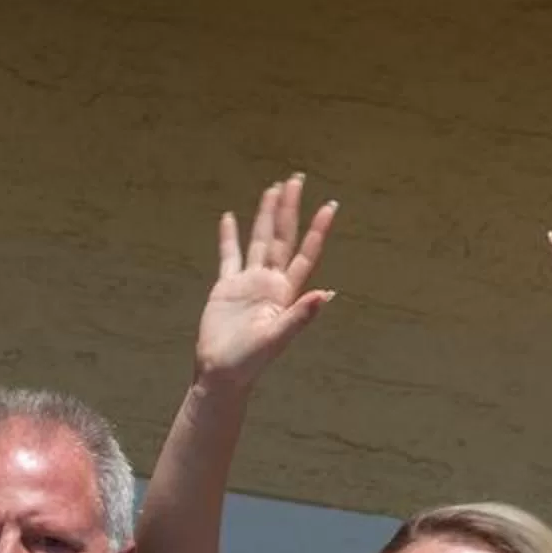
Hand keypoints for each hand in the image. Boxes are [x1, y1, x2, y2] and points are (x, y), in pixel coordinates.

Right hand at [197, 175, 336, 385]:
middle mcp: (270, 282)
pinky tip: (230, 217)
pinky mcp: (226, 287)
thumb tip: (328, 294)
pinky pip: (229, 256)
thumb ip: (300, 315)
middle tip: (297, 179)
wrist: (221, 373)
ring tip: (273, 189)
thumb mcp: (277, 338)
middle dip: (290, 208)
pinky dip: (229, 237)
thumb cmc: (250, 361)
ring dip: (266, 215)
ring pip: (260, 240)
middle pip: (283, 237)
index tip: (329, 206)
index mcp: (285, 292)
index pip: (305, 254)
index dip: (317, 230)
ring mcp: (248, 283)